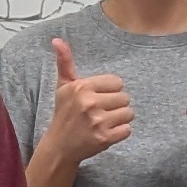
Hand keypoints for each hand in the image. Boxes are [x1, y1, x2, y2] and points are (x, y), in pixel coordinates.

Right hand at [40, 37, 134, 166]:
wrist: (60, 146)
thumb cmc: (64, 113)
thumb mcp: (63, 86)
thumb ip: (65, 62)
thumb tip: (57, 40)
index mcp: (81, 87)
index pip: (117, 82)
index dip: (110, 90)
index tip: (99, 98)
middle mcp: (90, 103)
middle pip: (125, 98)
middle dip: (116, 105)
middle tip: (102, 111)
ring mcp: (98, 122)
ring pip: (129, 113)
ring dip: (120, 118)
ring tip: (105, 122)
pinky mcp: (105, 138)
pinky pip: (127, 129)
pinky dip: (120, 132)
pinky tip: (107, 132)